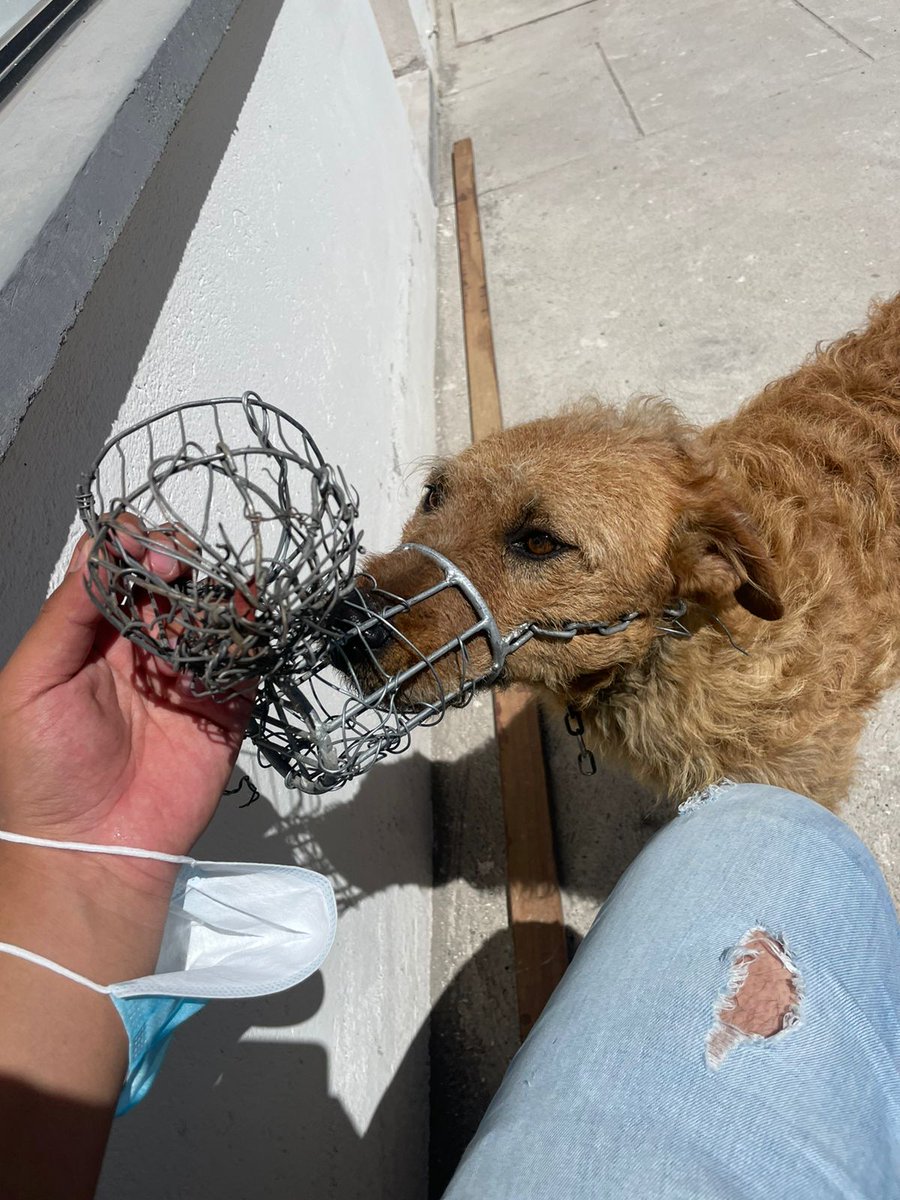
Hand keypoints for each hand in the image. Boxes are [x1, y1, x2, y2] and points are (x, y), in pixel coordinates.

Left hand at [0, 522, 252, 862]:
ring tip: (208, 591)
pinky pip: (243, 660)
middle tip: (176, 565)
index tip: (141, 547)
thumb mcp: (30, 683)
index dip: (131, 548)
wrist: (91, 851)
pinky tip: (240, 619)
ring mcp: (185, 677)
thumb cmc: (44, 773)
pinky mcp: (224, 707)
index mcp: (91, 640)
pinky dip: (248, 632)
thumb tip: (100, 548)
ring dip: (213, 590)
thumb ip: (65, 615)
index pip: (117, 572)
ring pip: (210, 612)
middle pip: (170, 582)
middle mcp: (141, 650)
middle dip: (175, 559)